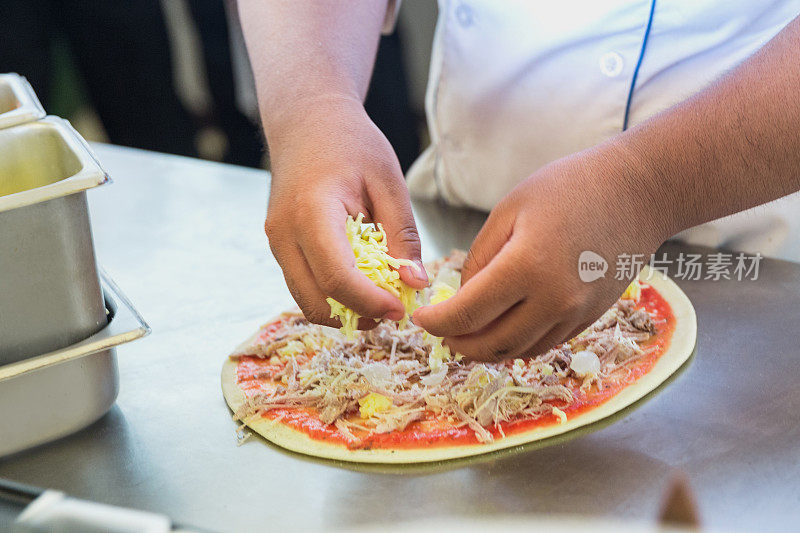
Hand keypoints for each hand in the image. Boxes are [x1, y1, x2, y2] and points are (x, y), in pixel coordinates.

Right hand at [265, 95, 427, 328]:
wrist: (306, 121)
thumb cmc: (350, 143)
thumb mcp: (389, 182)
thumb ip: (402, 235)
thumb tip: (415, 283)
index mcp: (312, 212)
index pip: (337, 278)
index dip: (371, 303)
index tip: (402, 309)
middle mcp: (284, 234)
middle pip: (316, 302)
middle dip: (357, 315)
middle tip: (393, 307)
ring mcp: (277, 243)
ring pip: (306, 301)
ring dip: (343, 310)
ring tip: (379, 295)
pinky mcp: (279, 247)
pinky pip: (303, 286)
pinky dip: (331, 295)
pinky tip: (361, 281)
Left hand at [413, 144, 666, 361]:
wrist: (638, 192)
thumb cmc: (569, 188)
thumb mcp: (509, 211)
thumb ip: (479, 258)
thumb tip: (462, 297)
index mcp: (527, 267)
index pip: (467, 314)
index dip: (437, 322)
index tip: (421, 319)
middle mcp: (554, 300)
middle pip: (492, 344)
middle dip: (458, 343)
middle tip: (441, 333)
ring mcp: (576, 314)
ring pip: (519, 351)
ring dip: (487, 350)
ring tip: (466, 336)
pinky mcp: (591, 318)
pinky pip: (545, 343)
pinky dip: (517, 343)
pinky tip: (502, 329)